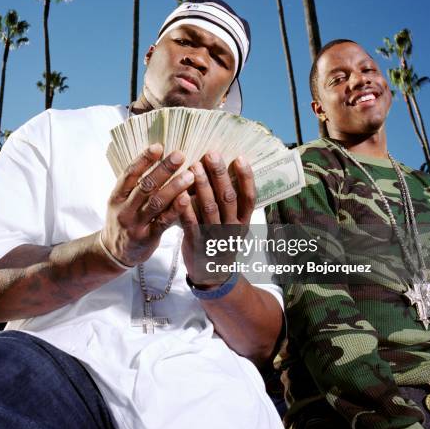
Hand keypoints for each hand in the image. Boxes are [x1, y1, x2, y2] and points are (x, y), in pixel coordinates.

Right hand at [101, 144, 193, 266]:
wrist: (113, 252)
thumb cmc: (125, 219)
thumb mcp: (122, 200)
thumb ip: (138, 184)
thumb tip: (161, 159)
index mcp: (117, 195)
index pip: (129, 173)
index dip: (143, 159)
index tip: (158, 146)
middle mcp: (124, 209)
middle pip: (145, 185)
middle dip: (163, 169)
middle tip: (180, 155)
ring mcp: (135, 224)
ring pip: (155, 203)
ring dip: (174, 187)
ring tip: (190, 175)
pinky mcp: (146, 238)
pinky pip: (162, 222)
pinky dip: (175, 210)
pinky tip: (187, 198)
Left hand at [180, 152, 254, 283]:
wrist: (212, 274)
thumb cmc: (220, 240)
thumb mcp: (233, 223)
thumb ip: (229, 202)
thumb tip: (222, 169)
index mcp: (243, 222)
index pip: (249, 197)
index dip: (246, 177)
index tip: (240, 158)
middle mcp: (232, 229)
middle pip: (228, 198)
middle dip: (220, 175)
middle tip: (211, 154)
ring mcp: (215, 237)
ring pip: (210, 208)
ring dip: (202, 186)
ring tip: (194, 166)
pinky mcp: (197, 244)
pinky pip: (191, 223)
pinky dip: (185, 207)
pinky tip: (179, 192)